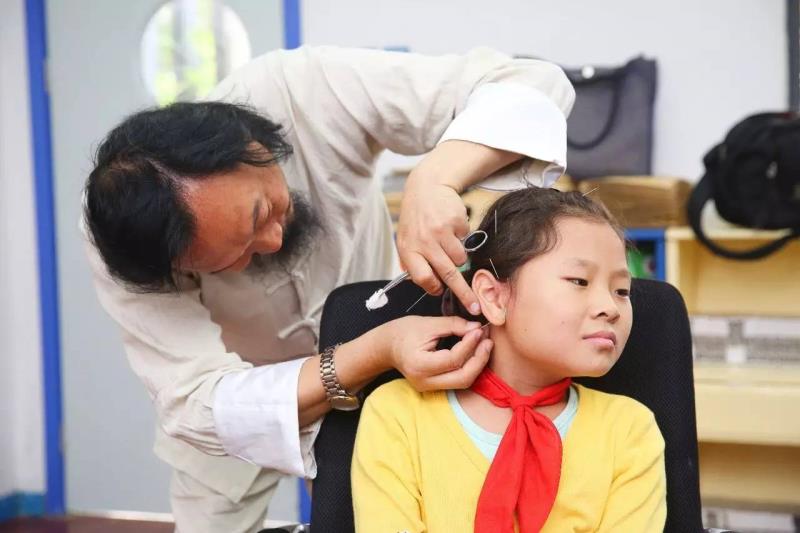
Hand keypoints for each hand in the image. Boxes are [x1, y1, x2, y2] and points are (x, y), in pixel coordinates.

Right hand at [379, 316, 492, 390]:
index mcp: (419, 365)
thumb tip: (477, 328)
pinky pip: (458, 380)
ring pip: (463, 382)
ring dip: (477, 364)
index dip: (469, 344)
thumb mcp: (428, 323)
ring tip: (485, 344)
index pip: (453, 359)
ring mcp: (429, 387)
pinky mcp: (434, 386)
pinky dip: (469, 366)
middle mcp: (425, 381)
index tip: (479, 329)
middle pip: (462, 378)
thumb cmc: (403, 332)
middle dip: (479, 359)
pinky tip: (476, 351)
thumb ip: (453, 325)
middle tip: (488, 341)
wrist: (386, 346)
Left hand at [396, 180, 480, 314]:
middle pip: (447, 275)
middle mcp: (424, 242)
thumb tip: (425, 285)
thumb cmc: (416, 218)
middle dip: (464, 293)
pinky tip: (451, 227)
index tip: (441, 291)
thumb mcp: (405, 239)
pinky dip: (462, 238)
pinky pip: (466, 241)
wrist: (426, 187)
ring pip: (460, 259)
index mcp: (409, 249)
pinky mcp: (455, 222)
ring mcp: (441, 232)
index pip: (422, 278)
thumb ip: (411, 262)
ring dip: (458, 257)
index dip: (434, 287)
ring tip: (449, 243)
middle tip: (474, 306)